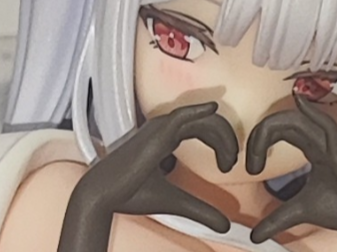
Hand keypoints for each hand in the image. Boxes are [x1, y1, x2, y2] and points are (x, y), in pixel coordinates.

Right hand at [58, 102, 238, 251]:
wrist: (104, 196)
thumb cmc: (132, 195)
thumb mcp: (175, 201)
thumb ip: (201, 210)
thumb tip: (227, 226)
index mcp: (168, 138)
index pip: (204, 131)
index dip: (221, 144)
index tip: (229, 166)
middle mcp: (166, 128)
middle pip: (207, 124)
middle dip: (225, 139)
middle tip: (232, 163)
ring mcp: (162, 126)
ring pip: (202, 120)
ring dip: (221, 135)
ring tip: (229, 159)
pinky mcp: (158, 130)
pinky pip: (183, 115)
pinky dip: (199, 110)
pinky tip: (213, 109)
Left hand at [246, 97, 336, 250]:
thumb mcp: (300, 210)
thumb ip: (276, 219)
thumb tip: (255, 236)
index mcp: (311, 147)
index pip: (281, 130)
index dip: (261, 140)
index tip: (251, 166)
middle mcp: (319, 139)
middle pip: (285, 121)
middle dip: (261, 134)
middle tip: (251, 162)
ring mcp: (331, 141)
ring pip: (298, 119)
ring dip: (273, 127)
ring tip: (258, 147)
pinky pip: (326, 123)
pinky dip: (312, 111)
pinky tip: (299, 102)